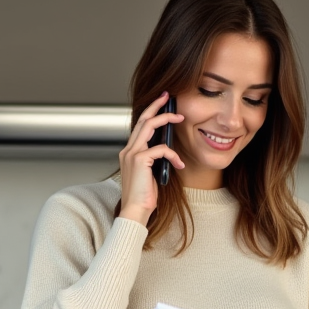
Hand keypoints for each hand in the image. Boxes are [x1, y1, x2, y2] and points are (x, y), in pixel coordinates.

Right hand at [118, 91, 184, 225]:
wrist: (135, 211)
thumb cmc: (143, 196)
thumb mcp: (150, 173)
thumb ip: (154, 159)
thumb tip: (166, 147)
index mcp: (129, 152)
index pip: (139, 126)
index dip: (150, 111)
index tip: (161, 102)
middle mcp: (128, 150)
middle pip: (142, 119)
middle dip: (156, 105)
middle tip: (168, 96)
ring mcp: (131, 154)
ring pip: (149, 126)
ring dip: (166, 119)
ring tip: (180, 118)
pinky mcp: (140, 160)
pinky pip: (160, 149)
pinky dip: (173, 154)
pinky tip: (179, 164)